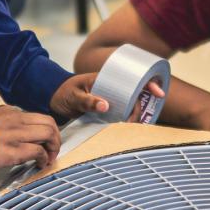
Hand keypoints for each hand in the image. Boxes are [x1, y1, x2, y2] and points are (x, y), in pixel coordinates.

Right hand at [0, 105, 60, 171]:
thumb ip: (2, 123)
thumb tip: (10, 134)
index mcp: (9, 112)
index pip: (36, 117)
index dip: (44, 129)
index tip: (45, 139)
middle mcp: (16, 120)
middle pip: (49, 122)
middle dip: (55, 136)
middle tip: (53, 147)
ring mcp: (17, 134)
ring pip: (49, 133)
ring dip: (54, 146)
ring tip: (50, 156)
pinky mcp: (15, 150)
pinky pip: (39, 151)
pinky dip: (44, 158)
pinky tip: (40, 164)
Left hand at [49, 72, 164, 118]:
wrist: (50, 99)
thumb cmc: (62, 93)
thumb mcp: (74, 95)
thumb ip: (88, 100)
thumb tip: (106, 106)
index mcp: (106, 79)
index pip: (133, 78)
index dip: (148, 84)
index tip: (158, 93)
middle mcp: (111, 89)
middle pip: (135, 97)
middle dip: (140, 109)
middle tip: (133, 122)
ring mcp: (109, 100)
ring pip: (129, 107)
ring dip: (134, 117)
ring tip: (131, 128)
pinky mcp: (105, 112)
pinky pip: (120, 115)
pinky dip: (125, 122)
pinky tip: (127, 131)